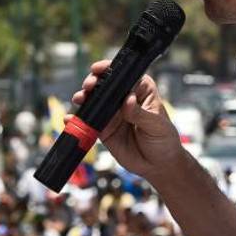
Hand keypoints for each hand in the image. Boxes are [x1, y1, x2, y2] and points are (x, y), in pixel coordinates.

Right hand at [72, 61, 182, 178]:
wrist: (158, 165)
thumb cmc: (164, 140)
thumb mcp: (156, 125)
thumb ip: (140, 113)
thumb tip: (127, 100)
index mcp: (141, 90)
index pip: (124, 75)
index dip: (110, 69)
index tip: (98, 69)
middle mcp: (124, 99)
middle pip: (105, 86)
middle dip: (93, 83)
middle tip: (88, 86)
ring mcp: (113, 114)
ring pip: (94, 102)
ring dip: (84, 99)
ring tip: (79, 99)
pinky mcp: (104, 129)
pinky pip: (89, 123)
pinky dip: (78, 121)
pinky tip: (71, 119)